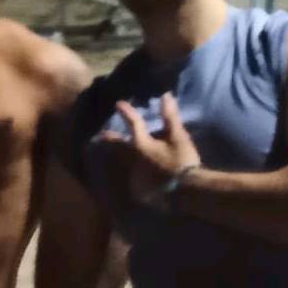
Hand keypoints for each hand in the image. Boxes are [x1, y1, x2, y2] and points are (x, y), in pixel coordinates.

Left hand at [100, 93, 199, 208]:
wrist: (186, 192)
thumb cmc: (182, 161)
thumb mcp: (178, 137)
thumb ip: (170, 117)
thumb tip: (165, 96)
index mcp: (141, 143)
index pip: (133, 123)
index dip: (126, 112)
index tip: (118, 104)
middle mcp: (132, 159)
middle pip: (117, 146)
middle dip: (109, 139)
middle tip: (102, 135)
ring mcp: (133, 175)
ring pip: (121, 163)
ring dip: (118, 157)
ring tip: (113, 154)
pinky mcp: (138, 190)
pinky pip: (131, 179)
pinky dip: (130, 173)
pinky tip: (131, 175)